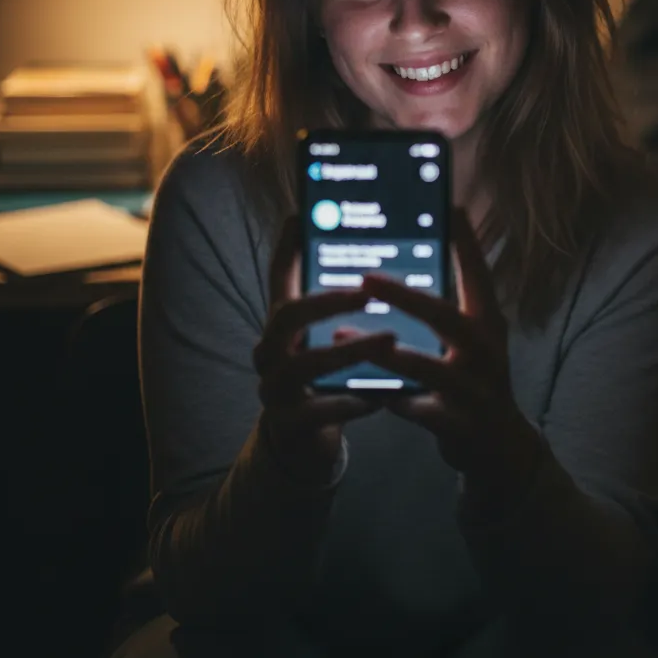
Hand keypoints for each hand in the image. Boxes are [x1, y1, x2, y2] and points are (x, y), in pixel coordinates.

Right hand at [254, 216, 395, 484]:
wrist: (301, 441)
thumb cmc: (320, 379)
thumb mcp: (321, 340)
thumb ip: (337, 308)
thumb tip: (373, 258)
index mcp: (280, 325)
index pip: (278, 278)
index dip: (287, 247)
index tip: (300, 216)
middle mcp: (269, 350)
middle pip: (287, 315)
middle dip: (328, 301)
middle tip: (368, 294)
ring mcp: (274, 387)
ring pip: (305, 364)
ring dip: (349, 351)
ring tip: (388, 340)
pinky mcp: (288, 423)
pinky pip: (318, 410)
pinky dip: (349, 402)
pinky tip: (378, 397)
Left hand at [361, 209, 542, 515]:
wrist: (499, 446)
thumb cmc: (474, 378)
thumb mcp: (472, 339)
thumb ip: (447, 305)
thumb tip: (413, 256)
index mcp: (489, 323)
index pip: (479, 276)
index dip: (466, 242)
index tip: (449, 208)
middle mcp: (488, 351)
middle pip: (448, 318)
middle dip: (406, 297)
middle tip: (366, 278)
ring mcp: (477, 390)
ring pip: (430, 368)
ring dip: (387, 353)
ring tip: (345, 336)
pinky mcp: (461, 424)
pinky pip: (419, 410)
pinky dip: (393, 400)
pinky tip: (365, 391)